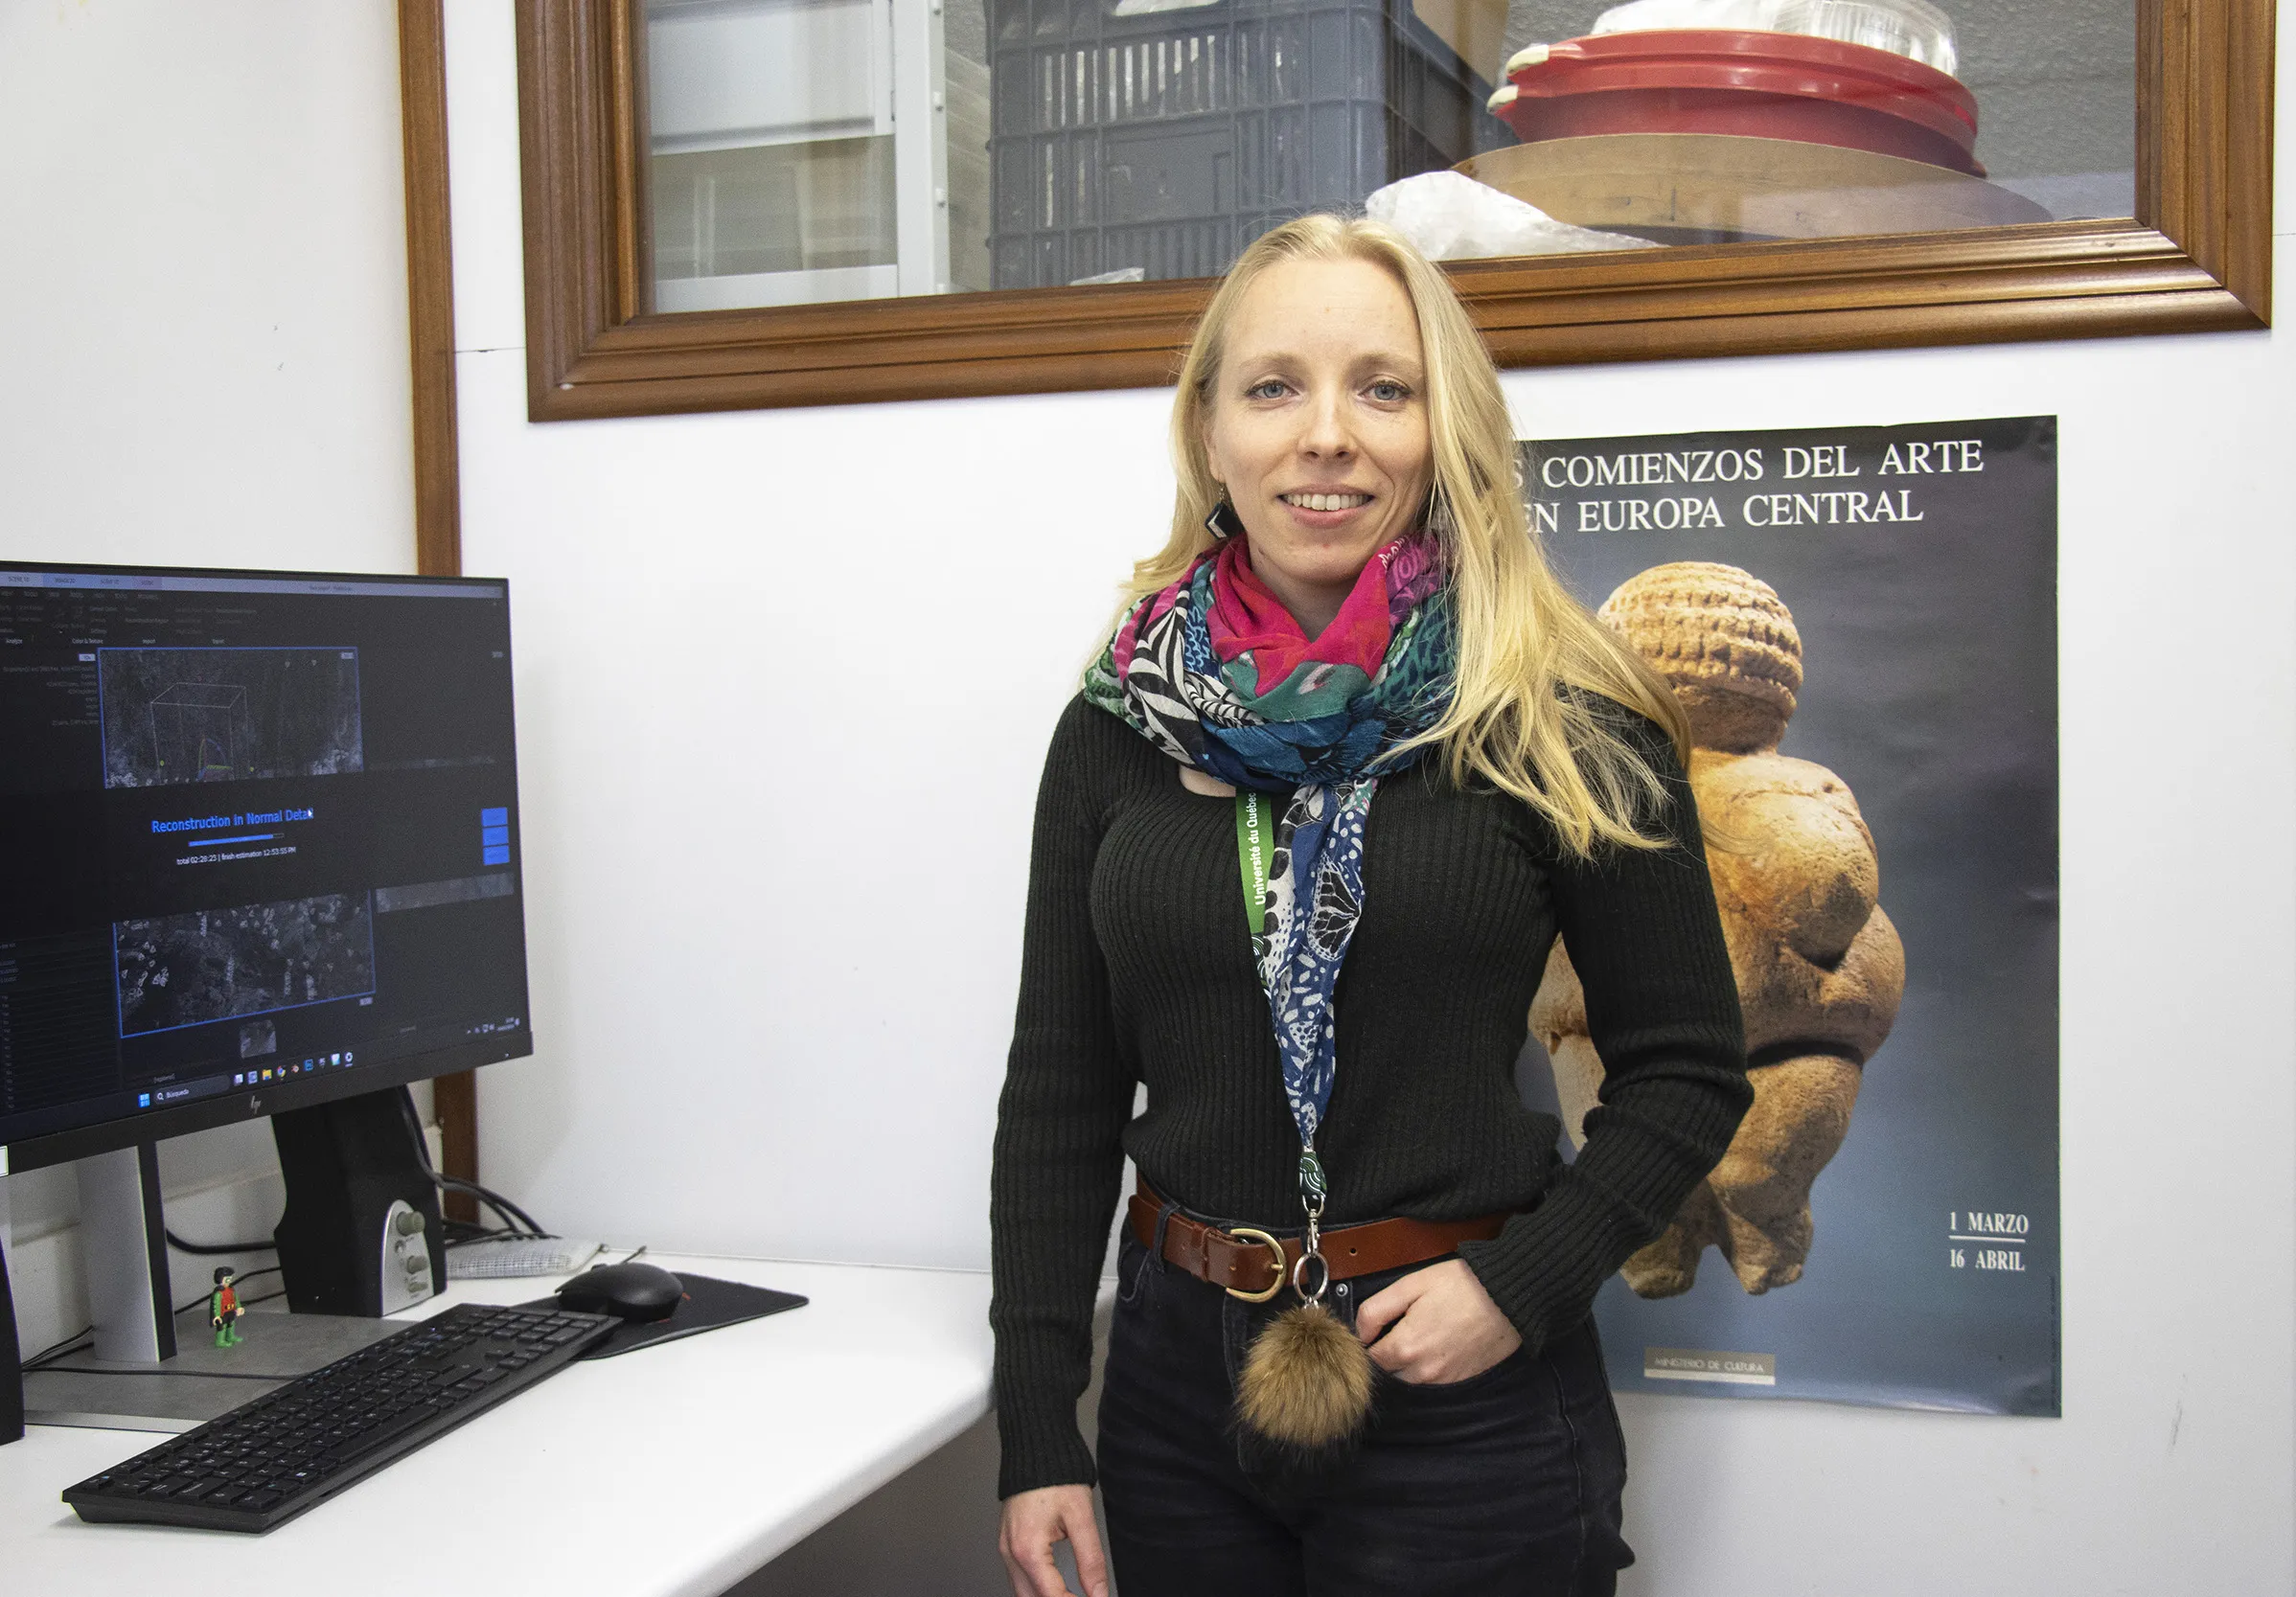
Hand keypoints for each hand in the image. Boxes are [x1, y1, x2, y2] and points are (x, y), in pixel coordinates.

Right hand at [999, 1484, 1109, 1596]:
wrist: (1035, 1446)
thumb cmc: (1056, 1475)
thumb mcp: (1081, 1517)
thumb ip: (1090, 1560)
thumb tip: (1098, 1591)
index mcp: (1028, 1549)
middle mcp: (1011, 1552)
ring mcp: (1006, 1547)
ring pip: (1022, 1592)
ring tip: (1072, 1596)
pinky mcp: (1007, 1542)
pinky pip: (1018, 1577)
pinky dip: (1035, 1589)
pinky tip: (1052, 1589)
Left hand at [1354, 1259, 1520, 1383]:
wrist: (1508, 1296)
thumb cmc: (1461, 1285)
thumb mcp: (1410, 1284)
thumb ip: (1376, 1310)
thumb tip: (1360, 1333)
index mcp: (1405, 1347)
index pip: (1369, 1358)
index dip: (1368, 1341)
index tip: (1376, 1327)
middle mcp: (1422, 1371)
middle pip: (1388, 1372)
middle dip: (1386, 1353)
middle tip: (1398, 1326)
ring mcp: (1444, 1379)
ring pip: (1410, 1379)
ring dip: (1407, 1362)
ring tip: (1421, 1332)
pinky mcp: (1461, 1379)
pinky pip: (1433, 1380)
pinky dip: (1429, 1366)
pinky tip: (1439, 1341)